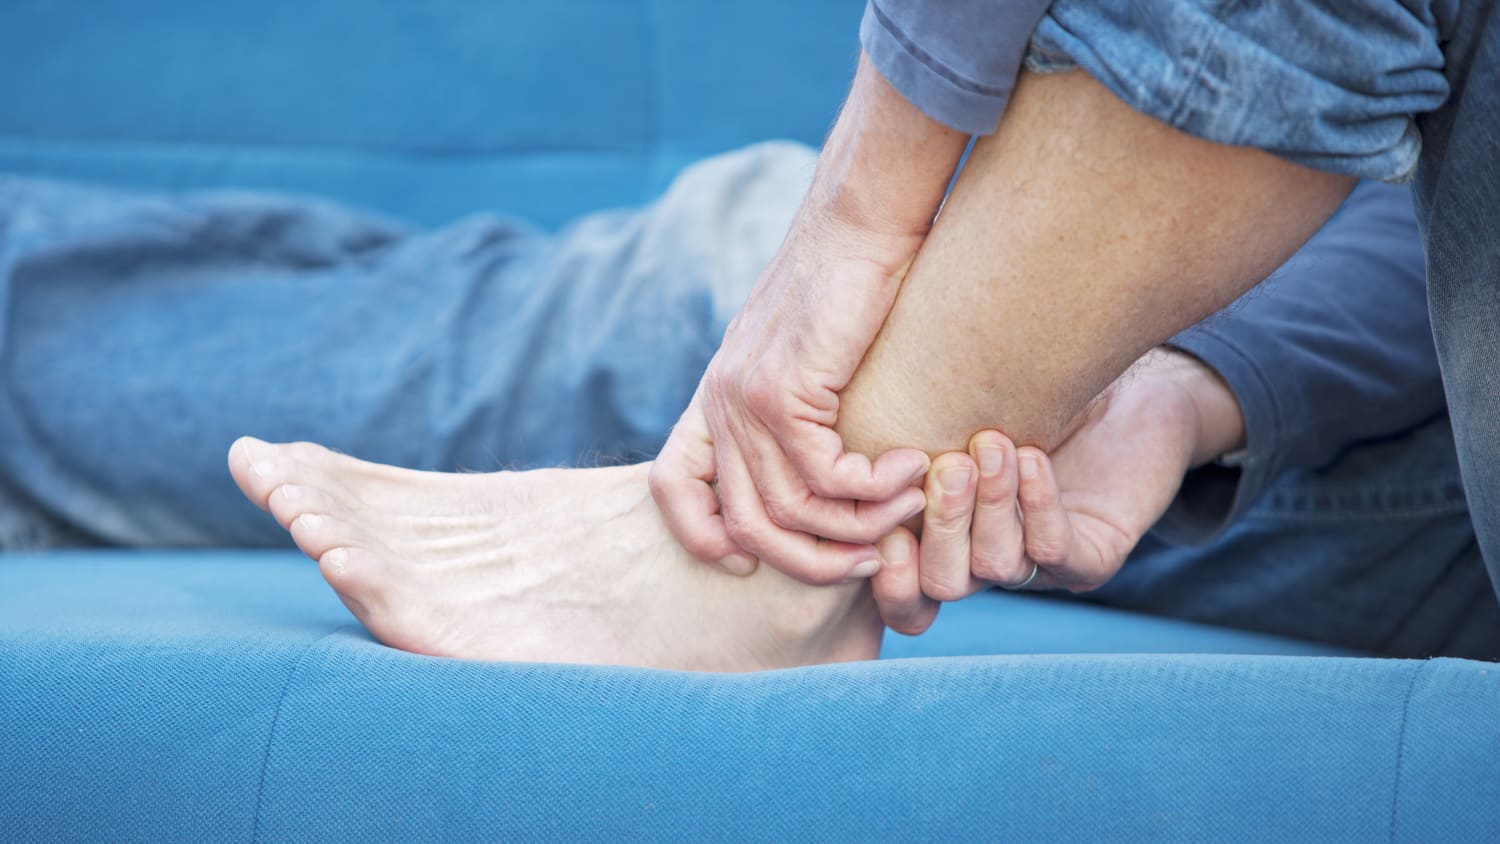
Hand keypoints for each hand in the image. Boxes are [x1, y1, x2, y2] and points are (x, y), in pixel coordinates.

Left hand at [649, 53, 967, 584]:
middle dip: (812, 560)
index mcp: (716, 395)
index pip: (669, 483)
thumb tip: (835, 472)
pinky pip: (825, 477)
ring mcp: (745, 398)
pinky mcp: (784, 390)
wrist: (860, 219)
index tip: (747, 562)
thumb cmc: (853, 284)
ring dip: (861, 525)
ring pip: (790, 510)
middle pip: (743, 524)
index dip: (698, 534)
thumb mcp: (810, 356)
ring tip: (910, 505)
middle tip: (872, 560)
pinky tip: (913, 465)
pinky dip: (876, 488)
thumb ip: (802, 411)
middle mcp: (720, 402)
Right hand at [873, 348, 1244, 633]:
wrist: (1134, 390)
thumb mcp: (962, 399)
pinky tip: (1033, 458)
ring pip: (994, 568)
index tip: (876, 500)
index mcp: (941, 534)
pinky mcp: (1091, 559)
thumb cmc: (1032, 385)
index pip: (896, 584)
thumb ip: (910, 415)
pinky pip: (1054, 551)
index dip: (881, 561)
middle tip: (948, 464)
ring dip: (990, 506)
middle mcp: (982, 558)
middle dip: (940, 525)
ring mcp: (1037, 565)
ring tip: (995, 444)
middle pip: (939, 583)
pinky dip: (1038, 505)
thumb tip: (843, 404)